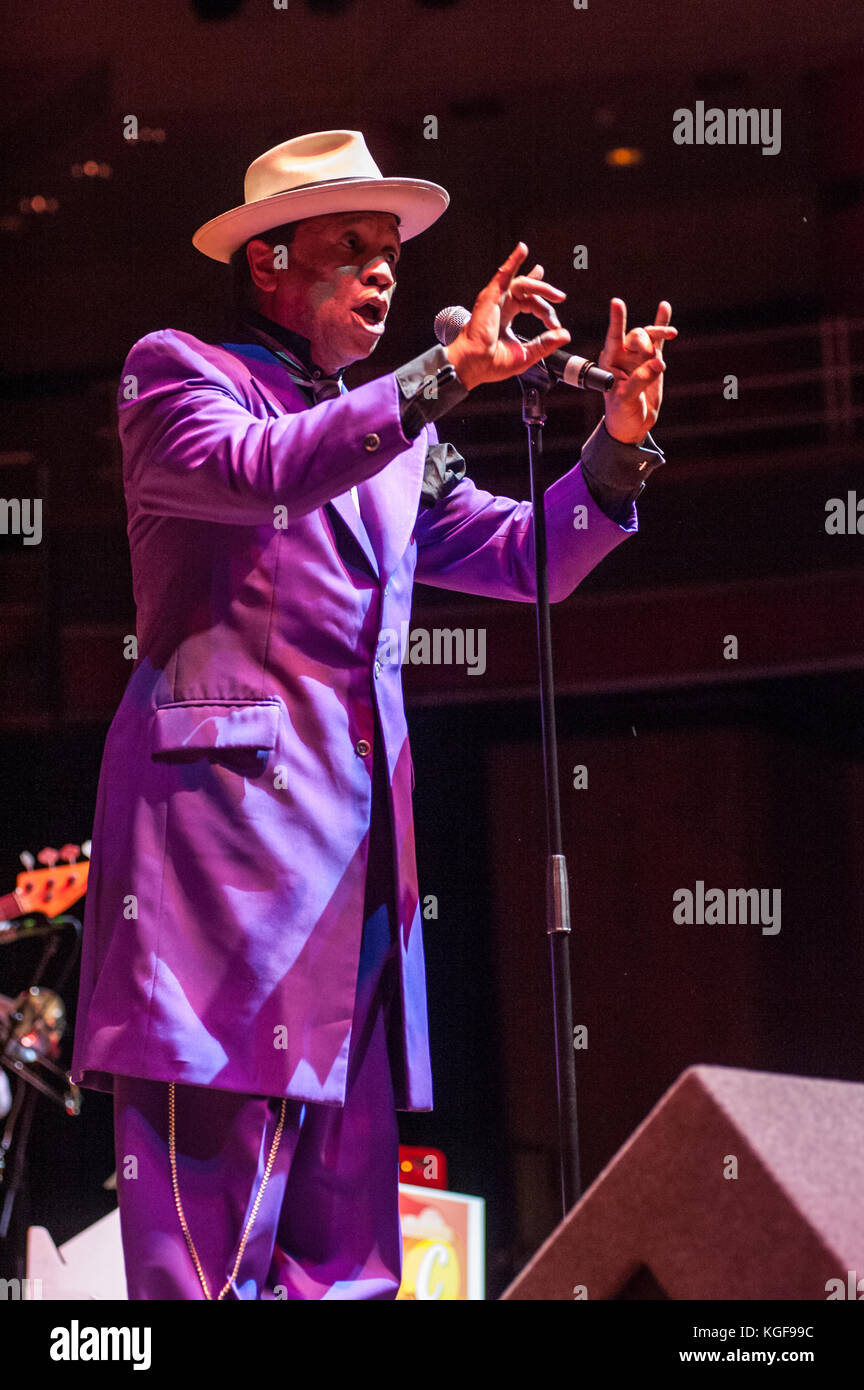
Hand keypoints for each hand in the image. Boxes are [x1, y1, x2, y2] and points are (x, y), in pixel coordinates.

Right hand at [445, 242, 570, 390]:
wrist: (474, 365)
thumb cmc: (491, 363)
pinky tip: (522, 249)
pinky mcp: (491, 296)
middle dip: (546, 294)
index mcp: (506, 317)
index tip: (555, 326)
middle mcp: (501, 306)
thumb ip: (546, 344)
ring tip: (555, 294)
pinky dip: (513, 261)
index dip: (546, 312)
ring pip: (522, 284)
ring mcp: (496, 300)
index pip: (531, 304)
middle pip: (528, 292)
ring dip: (540, 285)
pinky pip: (504, 274)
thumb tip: (565, 335)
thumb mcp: (526, 354)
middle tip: (560, 298)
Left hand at [599, 299, 676, 443]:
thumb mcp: (625, 399)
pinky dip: (662, 324)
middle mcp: (623, 355)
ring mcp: (639, 357)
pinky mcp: (653, 362)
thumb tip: (658, 363)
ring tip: (671, 334)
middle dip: (645, 341)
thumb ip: (639, 380)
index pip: (613, 336)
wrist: (632, 424)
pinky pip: (658, 340)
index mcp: (610, 361)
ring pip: (649, 336)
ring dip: (660, 332)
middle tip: (652, 358)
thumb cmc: (621, 413)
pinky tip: (665, 307)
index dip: (616, 320)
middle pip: (636, 335)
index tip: (617, 302)